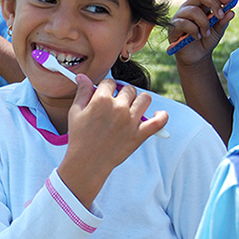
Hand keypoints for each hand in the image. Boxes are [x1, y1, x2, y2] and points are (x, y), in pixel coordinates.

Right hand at [58, 76, 168, 207]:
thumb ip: (82, 91)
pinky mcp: (140, 134)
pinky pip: (159, 121)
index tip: (105, 95)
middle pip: (128, 89)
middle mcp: (119, 108)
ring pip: (145, 98)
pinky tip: (157, 114)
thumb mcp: (76, 112)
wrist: (87, 163)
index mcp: (102, 100)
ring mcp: (131, 121)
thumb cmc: (79, 137)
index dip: (107, 88)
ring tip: (132, 109)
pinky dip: (162, 116)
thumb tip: (82, 76)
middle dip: (122, 94)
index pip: (110, 82)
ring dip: (139, 101)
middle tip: (116, 105)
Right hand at [168, 0, 234, 64]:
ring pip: (192, 10)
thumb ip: (223, 21)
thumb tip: (231, 11)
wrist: (197, 57)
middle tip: (220, 16)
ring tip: (206, 34)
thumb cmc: (206, 41)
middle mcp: (189, 7)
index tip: (229, 2)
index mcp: (201, 6)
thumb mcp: (218, 31)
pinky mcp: (173, 26)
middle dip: (213, 3)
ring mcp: (180, 16)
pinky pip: (183, 23)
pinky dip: (193, 30)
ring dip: (204, 22)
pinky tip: (197, 37)